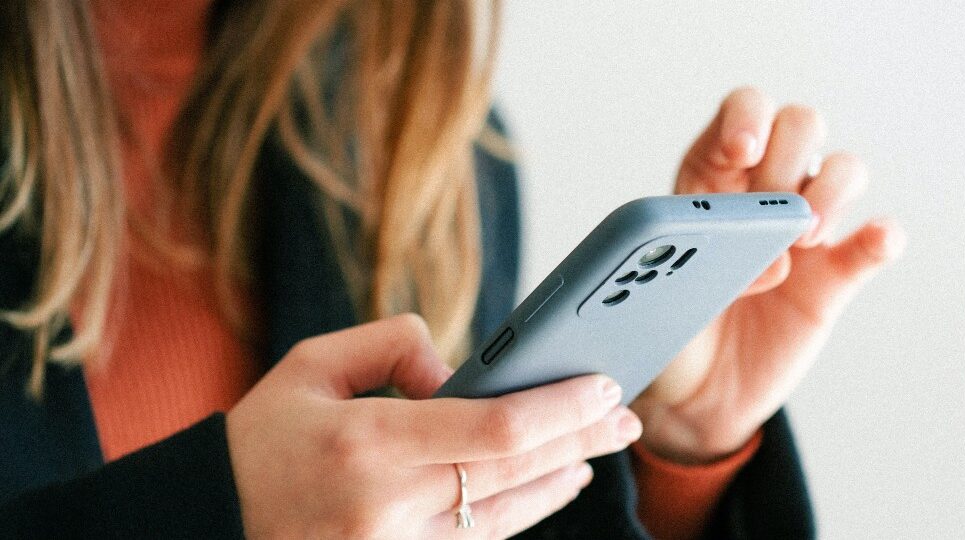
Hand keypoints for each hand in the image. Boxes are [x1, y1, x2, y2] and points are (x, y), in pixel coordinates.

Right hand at [227, 314, 642, 537]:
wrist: (209, 521)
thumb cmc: (261, 438)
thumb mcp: (311, 365)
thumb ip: (391, 346)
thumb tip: (458, 371)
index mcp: (368, 442)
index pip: (494, 428)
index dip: (561, 408)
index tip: (603, 385)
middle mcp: (388, 504)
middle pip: (514, 471)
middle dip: (581, 439)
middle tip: (625, 416)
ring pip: (505, 514)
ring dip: (559, 480)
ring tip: (596, 450)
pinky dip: (521, 511)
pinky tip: (547, 487)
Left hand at [631, 88, 905, 463]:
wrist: (693, 395)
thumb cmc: (667, 331)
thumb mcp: (657, 294)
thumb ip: (700, 265)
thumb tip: (767, 259)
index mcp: (710, 180)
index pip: (741, 114)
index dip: (747, 117)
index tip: (743, 150)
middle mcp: (763, 193)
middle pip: (800, 126)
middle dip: (790, 156)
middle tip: (771, 210)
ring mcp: (805, 230)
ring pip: (844, 169)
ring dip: (833, 190)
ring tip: (804, 238)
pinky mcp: (836, 275)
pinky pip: (875, 242)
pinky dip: (882, 235)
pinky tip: (875, 241)